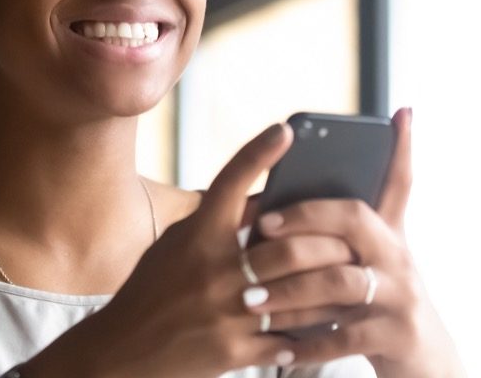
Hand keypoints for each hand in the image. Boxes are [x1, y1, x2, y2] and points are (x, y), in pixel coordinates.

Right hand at [25, 123, 355, 376]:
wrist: (122, 351)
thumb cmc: (152, 290)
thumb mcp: (177, 246)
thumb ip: (218, 224)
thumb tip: (268, 201)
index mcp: (196, 237)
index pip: (229, 182)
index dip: (258, 152)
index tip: (286, 130)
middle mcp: (212, 271)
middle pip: (290, 247)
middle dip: (330, 243)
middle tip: (355, 239)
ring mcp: (224, 313)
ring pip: (300, 297)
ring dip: (333, 290)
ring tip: (358, 282)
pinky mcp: (232, 351)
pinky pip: (289, 340)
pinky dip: (313, 335)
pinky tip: (332, 328)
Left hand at [242, 108, 465, 377]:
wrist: (425, 364)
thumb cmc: (375, 306)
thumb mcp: (361, 264)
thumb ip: (327, 237)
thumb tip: (261, 208)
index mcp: (386, 234)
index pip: (398, 181)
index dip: (401, 147)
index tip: (399, 114)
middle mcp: (397, 255)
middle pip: (353, 219)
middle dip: (304, 217)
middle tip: (262, 225)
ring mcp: (402, 294)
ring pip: (340, 281)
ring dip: (290, 290)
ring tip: (251, 300)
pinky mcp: (398, 334)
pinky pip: (345, 335)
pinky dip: (308, 343)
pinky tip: (279, 349)